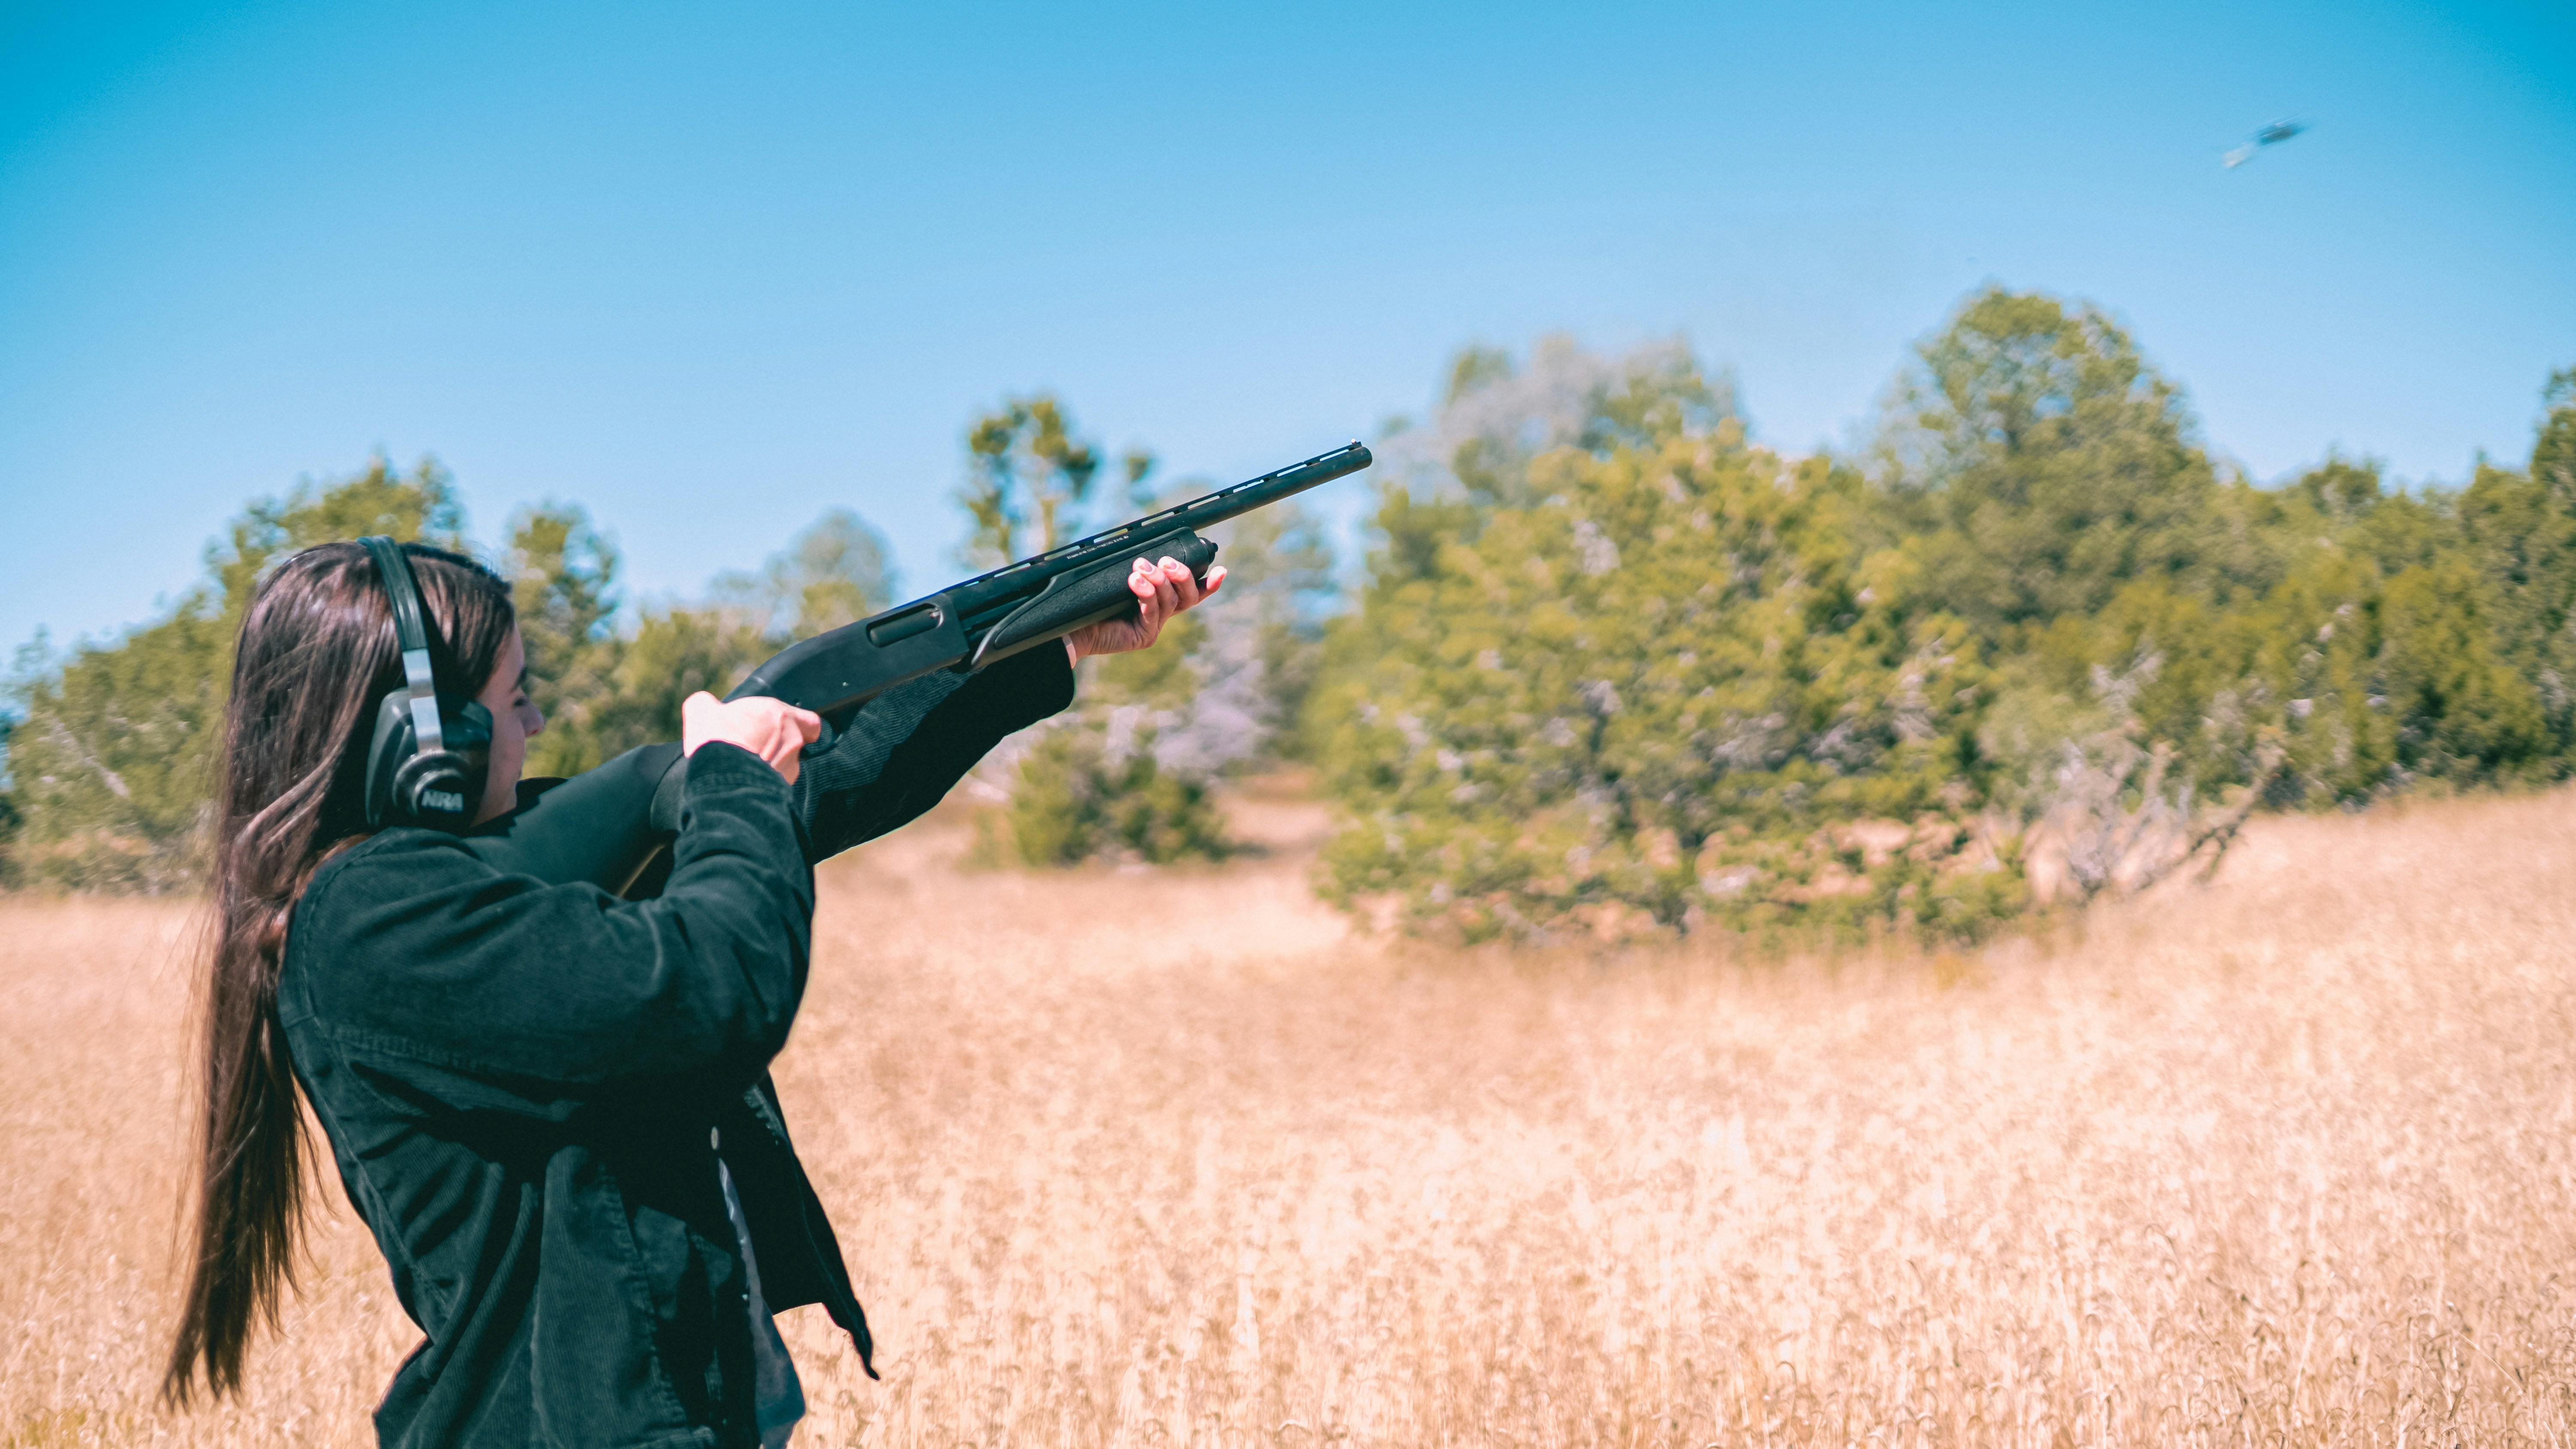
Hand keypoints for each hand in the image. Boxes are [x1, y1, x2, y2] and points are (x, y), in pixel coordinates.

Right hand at [680, 693, 821, 783]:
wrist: (718, 780)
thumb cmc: (715, 741)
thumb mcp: (701, 711)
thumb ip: (707, 703)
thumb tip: (704, 705)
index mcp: (781, 716)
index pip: (810, 721)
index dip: (799, 725)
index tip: (781, 728)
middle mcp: (792, 742)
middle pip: (795, 745)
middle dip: (778, 746)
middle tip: (756, 748)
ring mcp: (790, 768)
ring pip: (787, 766)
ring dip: (772, 766)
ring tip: (746, 769)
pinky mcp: (783, 790)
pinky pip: (777, 786)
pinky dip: (765, 784)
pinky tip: (745, 784)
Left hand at [1065, 556, 1226, 661]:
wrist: (1069, 627)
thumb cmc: (1089, 600)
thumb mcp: (1116, 579)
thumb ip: (1136, 569)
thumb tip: (1145, 550)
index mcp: (1157, 601)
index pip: (1189, 592)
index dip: (1207, 583)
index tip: (1221, 570)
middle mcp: (1159, 615)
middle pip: (1187, 596)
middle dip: (1182, 575)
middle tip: (1165, 561)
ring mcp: (1153, 628)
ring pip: (1171, 601)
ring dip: (1159, 580)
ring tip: (1140, 568)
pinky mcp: (1144, 636)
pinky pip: (1153, 612)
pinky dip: (1146, 594)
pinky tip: (1135, 581)